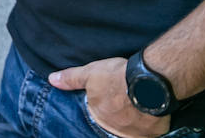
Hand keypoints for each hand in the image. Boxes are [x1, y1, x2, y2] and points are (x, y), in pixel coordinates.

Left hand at [49, 57, 169, 137]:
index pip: (98, 116)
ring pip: (131, 129)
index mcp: (98, 116)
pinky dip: (149, 125)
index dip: (104, 107)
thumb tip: (52, 80)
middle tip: (124, 103)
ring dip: (132, 120)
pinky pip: (149, 132)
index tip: (110, 101)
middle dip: (118, 115)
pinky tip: (149, 113)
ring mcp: (133, 133)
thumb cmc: (117, 77)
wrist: (149, 82)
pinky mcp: (152, 133)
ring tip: (136, 107)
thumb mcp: (90, 73)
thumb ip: (72, 79)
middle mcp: (114, 128)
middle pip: (115, 124)